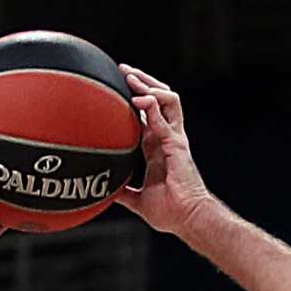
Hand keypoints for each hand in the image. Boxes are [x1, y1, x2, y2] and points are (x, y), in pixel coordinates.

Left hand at [113, 65, 213, 237]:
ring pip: (168, 100)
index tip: (118, 85)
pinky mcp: (178, 146)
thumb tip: (103, 195)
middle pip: (160, 99)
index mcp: (158, 148)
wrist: (187, 220)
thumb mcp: (138, 201)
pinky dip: (154, 107)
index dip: (135, 98)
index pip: (148, 114)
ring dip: (150, 86)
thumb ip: (123, 193)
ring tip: (131, 78)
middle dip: (143, 81)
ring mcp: (175, 140)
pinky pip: (165, 120)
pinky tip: (140, 100)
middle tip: (123, 71)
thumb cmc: (170, 212)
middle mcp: (168, 138)